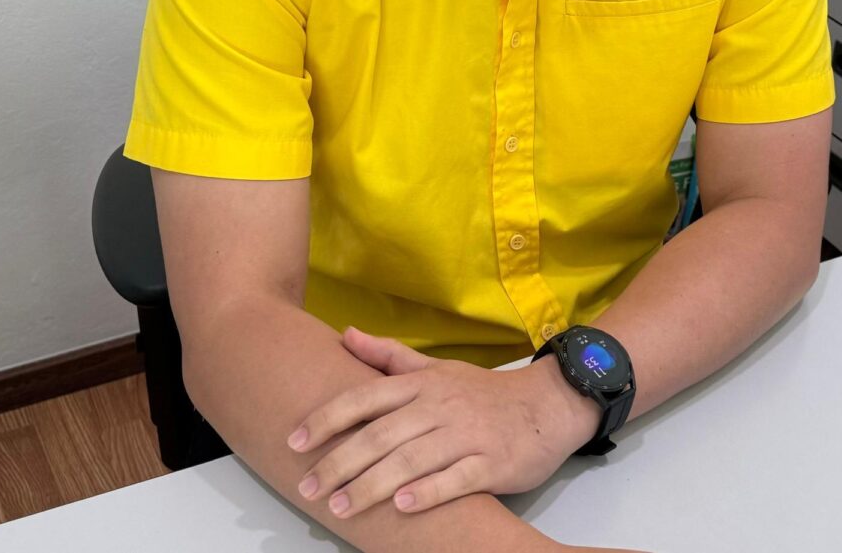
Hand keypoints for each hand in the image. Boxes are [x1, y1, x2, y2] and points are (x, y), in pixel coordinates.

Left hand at [287, 326, 600, 519]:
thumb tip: (345, 335)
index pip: (365, 398)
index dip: (327, 419)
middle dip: (340, 462)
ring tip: (342, 506)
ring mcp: (467, 435)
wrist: (547, 405)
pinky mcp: (492, 463)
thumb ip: (388, 357)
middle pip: (382, 434)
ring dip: (374, 484)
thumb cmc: (482, 393)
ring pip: (413, 459)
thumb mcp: (436, 369)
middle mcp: (439, 407)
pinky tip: (403, 506)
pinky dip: (429, 491)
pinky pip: (458, 477)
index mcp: (422, 385)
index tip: (294, 441)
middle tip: (308, 488)